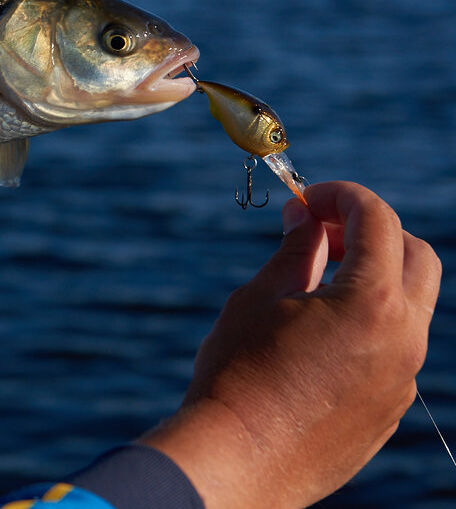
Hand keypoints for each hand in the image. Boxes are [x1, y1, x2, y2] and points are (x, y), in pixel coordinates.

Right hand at [141, 181, 440, 508]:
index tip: (306, 199)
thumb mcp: (260, 297)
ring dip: (371, 280)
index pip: (377, 219)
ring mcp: (404, 378)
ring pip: (408, 307)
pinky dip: (366, 326)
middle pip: (416, 257)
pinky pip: (394, 351)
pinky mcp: (391, 409)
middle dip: (373, 232)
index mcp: (371, 302)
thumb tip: (308, 219)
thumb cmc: (238, 372)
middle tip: (320, 236)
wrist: (238, 458)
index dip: (340, 196)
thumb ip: (296, 251)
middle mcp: (404, 338)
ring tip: (311, 289)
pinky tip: (314, 340)